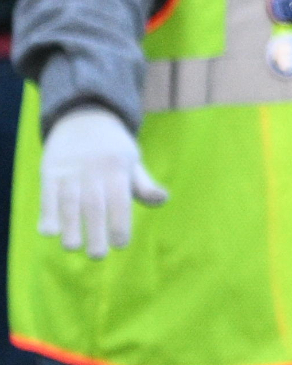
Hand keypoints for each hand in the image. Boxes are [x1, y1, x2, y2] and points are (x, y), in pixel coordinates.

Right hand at [39, 105, 167, 258]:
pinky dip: (47, 213)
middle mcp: (93, 169)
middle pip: (94, 205)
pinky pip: (47, 195)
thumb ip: (143, 184)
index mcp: (118, 167)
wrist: (84, 117)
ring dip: (70, 227)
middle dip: (95, 231)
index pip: (120, 200)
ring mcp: (70, 170)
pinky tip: (50, 232)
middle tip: (98, 256)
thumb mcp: (132, 160)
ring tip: (73, 248)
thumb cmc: (113, 148)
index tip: (121, 245)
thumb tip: (162, 200)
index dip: (120, 223)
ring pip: (69, 202)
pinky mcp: (49, 170)